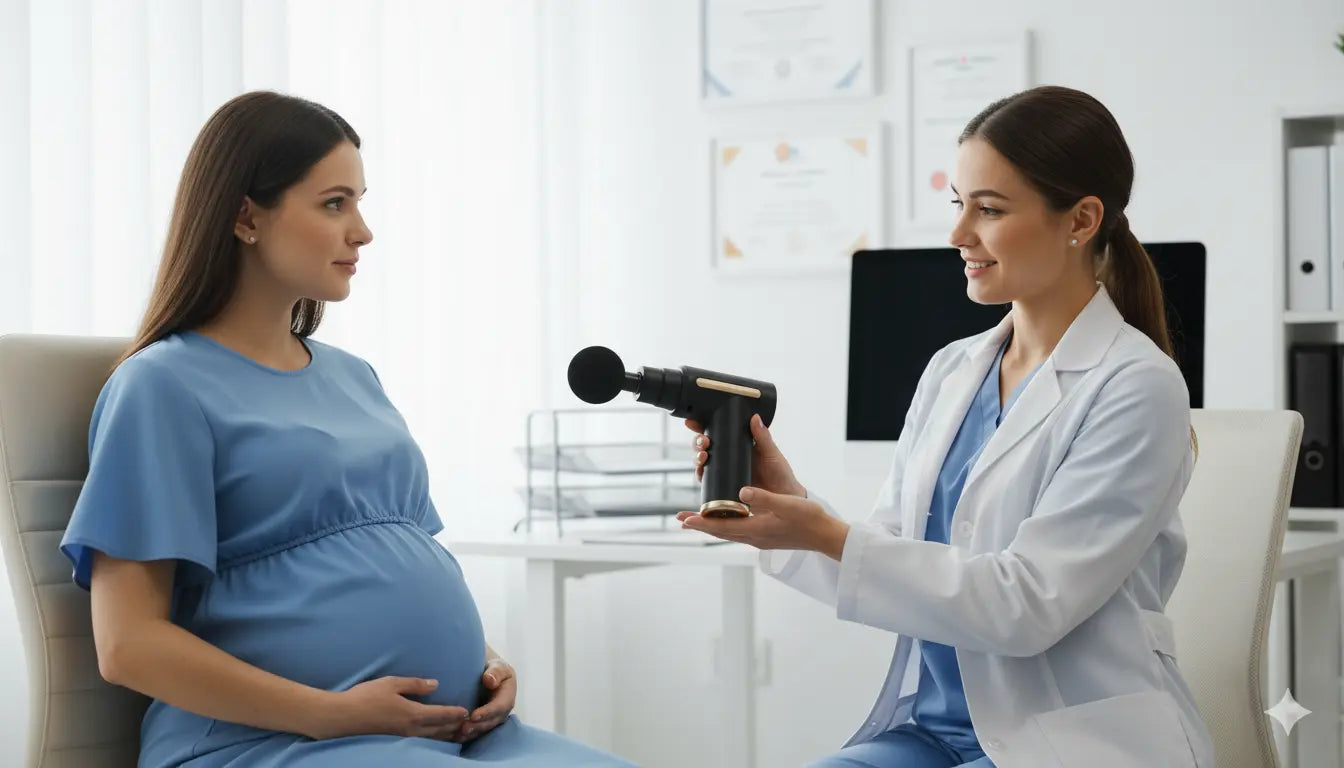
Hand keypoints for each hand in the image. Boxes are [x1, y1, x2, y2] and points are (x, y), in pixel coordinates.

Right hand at [311, 676, 469, 739]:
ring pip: (431, 738)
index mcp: (413, 714)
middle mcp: (411, 729)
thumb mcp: (391, 683)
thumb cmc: (366, 697)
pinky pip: (420, 740)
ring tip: (456, 733)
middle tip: (468, 724)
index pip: (441, 714)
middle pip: (440, 730)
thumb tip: (436, 684)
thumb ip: (415, 684)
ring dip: (446, 735)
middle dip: (455, 727)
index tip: (467, 711)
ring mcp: (403, 736)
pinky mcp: (395, 739)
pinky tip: (433, 736)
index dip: (456, 713)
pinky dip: (432, 738)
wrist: (342, 717)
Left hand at [453, 657, 515, 742]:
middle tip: (463, 728)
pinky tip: (455, 737)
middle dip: (478, 726)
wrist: (488, 674)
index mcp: (508, 696)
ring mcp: (493, 718)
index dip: (487, 712)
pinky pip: (477, 732)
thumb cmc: (492, 668)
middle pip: (491, 721)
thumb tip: (490, 680)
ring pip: (484, 729)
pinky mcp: (484, 723)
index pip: (499, 706)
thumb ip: (496, 672)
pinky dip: (467, 736)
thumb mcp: (497, 666)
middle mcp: (502, 711)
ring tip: (458, 735)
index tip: (474, 715)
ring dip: (472, 733)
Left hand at [678, 486, 849, 559]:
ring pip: (729, 533)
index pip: (722, 527)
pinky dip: (726, 526)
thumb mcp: (786, 504)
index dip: (702, 523)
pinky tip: (726, 520)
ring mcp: (760, 539)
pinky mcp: (765, 536)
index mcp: (756, 530)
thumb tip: (741, 492)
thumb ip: (763, 498)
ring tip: (696, 521)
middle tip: (681, 520)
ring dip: (711, 526)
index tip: (685, 519)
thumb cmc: (808, 518)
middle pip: (720, 532)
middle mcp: (754, 537)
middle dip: (700, 525)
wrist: (825, 535)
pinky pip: (739, 532)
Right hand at [687, 413, 805, 497]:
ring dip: (697, 458)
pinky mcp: (723, 488)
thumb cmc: (780, 474)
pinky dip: (700, 476)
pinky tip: (701, 473)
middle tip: (703, 442)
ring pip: (703, 463)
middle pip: (705, 447)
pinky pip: (707, 482)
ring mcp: (724, 473)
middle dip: (698, 442)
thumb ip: (763, 437)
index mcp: (738, 445)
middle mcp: (728, 458)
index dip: (702, 427)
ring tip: (703, 457)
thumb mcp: (771, 453)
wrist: (784, 498)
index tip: (693, 423)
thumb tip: (755, 417)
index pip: (717, 433)